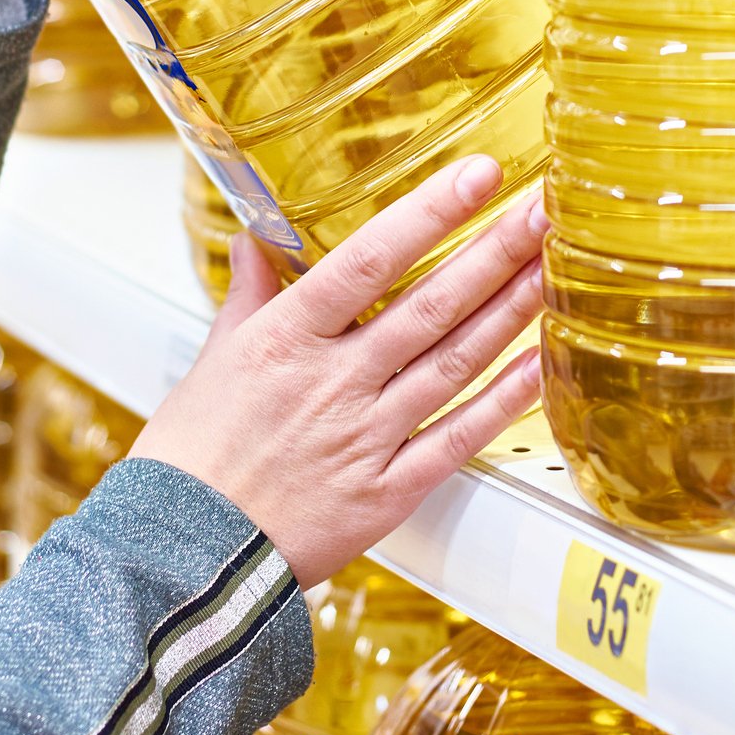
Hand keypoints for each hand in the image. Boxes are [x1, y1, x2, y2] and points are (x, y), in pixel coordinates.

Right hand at [131, 156, 547, 586]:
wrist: (184, 558)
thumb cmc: (193, 461)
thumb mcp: (213, 360)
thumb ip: (249, 295)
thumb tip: (255, 242)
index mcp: (285, 339)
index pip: (367, 259)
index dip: (428, 214)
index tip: (476, 176)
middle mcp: (333, 382)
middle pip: (428, 305)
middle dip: (492, 252)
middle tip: (542, 208)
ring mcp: (366, 436)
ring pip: (453, 362)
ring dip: (509, 311)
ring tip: (550, 265)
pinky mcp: (388, 490)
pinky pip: (457, 439)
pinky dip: (503, 402)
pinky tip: (539, 364)